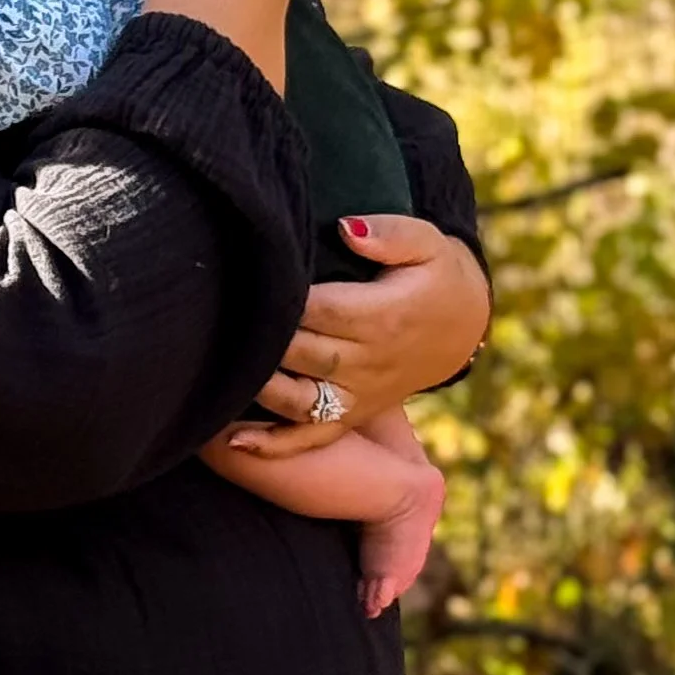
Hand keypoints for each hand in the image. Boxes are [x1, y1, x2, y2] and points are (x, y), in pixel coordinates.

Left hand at [226, 213, 489, 458]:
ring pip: (299, 399)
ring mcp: (357, 393)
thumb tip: (345, 229)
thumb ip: (390, 233)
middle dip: (262, 344)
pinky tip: (233, 442)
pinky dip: (274, 446)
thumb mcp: (428, 244)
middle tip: (213, 327)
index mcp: (381, 316)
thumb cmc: (435, 275)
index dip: (282, 301)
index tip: (245, 287)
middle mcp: (367, 361)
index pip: (319, 309)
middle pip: (302, 353)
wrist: (461, 326)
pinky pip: (312, 438)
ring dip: (258, 392)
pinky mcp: (351, 413)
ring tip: (215, 380)